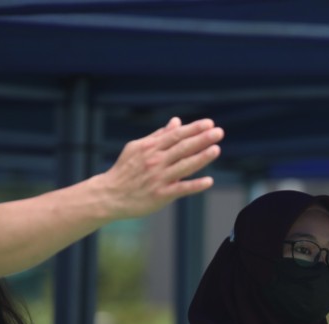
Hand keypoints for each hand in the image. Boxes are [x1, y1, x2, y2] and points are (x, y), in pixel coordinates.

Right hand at [99, 117, 223, 219]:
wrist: (109, 195)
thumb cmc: (125, 170)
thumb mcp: (137, 148)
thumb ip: (158, 136)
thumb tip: (176, 122)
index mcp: (151, 148)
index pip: (176, 135)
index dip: (194, 129)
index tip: (209, 123)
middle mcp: (156, 161)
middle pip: (182, 147)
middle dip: (202, 139)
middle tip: (219, 132)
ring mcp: (159, 178)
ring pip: (184, 166)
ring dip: (201, 158)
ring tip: (216, 150)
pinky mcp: (161, 195)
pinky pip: (181, 189)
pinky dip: (195, 185)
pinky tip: (209, 181)